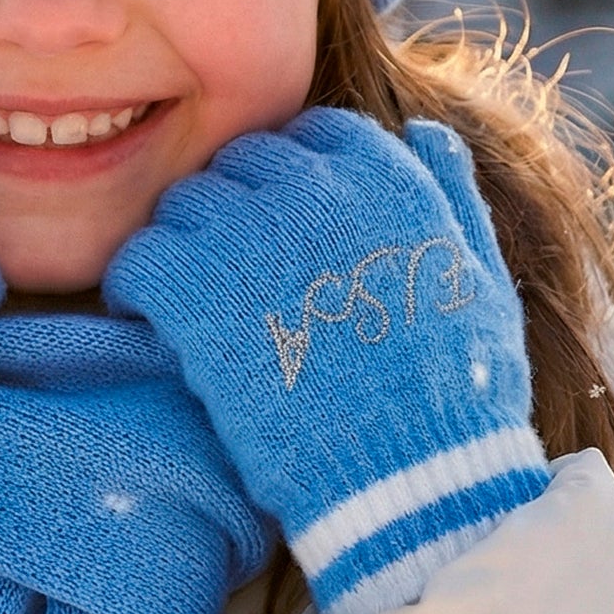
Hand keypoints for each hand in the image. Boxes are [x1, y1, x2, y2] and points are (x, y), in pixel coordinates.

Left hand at [103, 107, 548, 613]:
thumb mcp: (480, 279)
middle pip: (242, 163)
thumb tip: (420, 132)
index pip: (314, 137)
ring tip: (191, 298)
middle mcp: (315, 191)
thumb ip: (451, 194)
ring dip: (184, 243)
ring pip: (184, 204)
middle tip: (232, 269)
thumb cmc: (457, 393)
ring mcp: (251, 239)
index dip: (296, 180)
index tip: (288, 228)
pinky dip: (134, 286)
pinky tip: (147, 318)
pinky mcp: (197, 296)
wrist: (411, 481)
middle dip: (236, 208)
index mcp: (387, 179)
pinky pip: (139, 258)